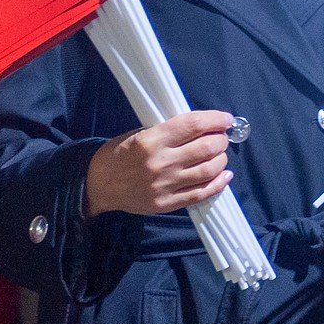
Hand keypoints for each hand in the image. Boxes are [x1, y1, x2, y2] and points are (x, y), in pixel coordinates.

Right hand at [84, 110, 233, 217]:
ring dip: (221, 160)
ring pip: (208, 170)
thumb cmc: (120, 154)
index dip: (216, 120)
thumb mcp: (141, 133)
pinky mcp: (166, 204)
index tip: (226, 120)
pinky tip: (225, 176)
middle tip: (221, 138)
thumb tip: (204, 126)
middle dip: (221, 140)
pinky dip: (218, 184)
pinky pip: (200, 194)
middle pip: (206, 147)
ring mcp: (164, 185)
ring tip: (220, 155)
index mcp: (152, 140)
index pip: (193, 124)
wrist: (97, 184)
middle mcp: (160, 162)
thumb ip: (170, 131)